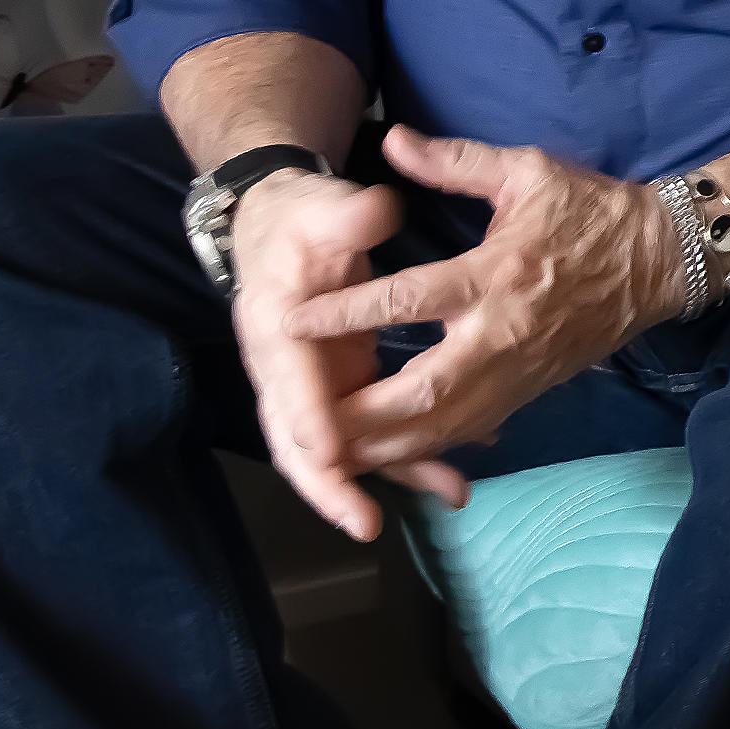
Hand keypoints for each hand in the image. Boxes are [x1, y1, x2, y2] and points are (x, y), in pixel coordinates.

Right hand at [229, 168, 463, 543]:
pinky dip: (407, 456)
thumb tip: (375, 211)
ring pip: (340, 448)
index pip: (288, 378)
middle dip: (331, 482)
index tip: (329, 449)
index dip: (307, 413)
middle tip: (364, 520)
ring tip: (445, 498)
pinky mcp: (342, 388)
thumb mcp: (321, 208)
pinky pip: (370, 433)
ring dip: (385, 477)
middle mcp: (288, 367)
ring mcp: (315, 384)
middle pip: (300, 437)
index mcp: (274, 323)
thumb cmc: (302, 218)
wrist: (282, 228)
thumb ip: (349, 216)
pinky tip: (454, 477)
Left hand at [281, 129, 684, 479]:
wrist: (662, 258)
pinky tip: (386, 457)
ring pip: (443, 425)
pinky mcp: (528, 391)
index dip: (347, 313)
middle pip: (422, 390)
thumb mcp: (527, 172)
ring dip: (385, 445)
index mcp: (495, 275)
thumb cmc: (591, 211)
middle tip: (303, 421)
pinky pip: (469, 430)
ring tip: (330, 456)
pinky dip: (425, 449)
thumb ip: (454, 162)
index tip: (292, 320)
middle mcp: (501, 334)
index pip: (409, 299)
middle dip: (360, 413)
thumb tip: (391, 140)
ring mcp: (517, 371)